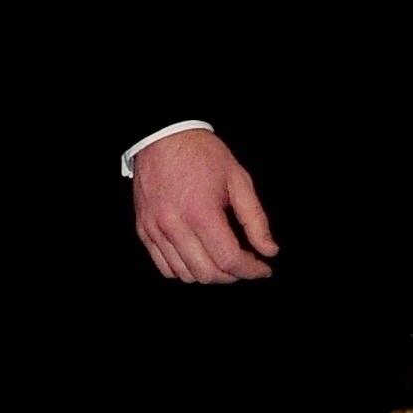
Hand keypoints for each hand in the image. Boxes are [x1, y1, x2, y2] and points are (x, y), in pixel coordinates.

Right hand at [132, 129, 278, 284]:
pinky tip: (198, 258)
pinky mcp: (144, 229)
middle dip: (233, 276)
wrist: (162, 137)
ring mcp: (156, 229)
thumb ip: (255, 219)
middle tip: (245, 264)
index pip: (229, 260)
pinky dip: (184, 271)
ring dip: (209, 275)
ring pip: (185, 274)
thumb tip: (269, 250)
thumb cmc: (201, 154)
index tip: (263, 268)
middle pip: (208, 273)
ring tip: (222, 261)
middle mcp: (174, 225)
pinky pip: (164, 267)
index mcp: (201, 212)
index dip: (251, 270)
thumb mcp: (238, 180)